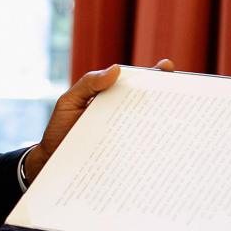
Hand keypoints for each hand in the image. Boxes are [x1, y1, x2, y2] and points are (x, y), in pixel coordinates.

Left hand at [24, 59, 174, 182]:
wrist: (50, 163)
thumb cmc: (59, 130)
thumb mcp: (69, 102)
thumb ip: (89, 84)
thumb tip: (116, 69)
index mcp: (110, 100)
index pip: (134, 85)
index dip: (152, 76)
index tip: (167, 68)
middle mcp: (122, 117)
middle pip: (148, 104)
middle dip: (167, 96)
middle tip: (179, 90)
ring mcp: (126, 137)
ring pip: (150, 128)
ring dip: (166, 124)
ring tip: (179, 116)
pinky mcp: (126, 157)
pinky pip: (142, 150)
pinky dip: (155, 148)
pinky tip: (167, 146)